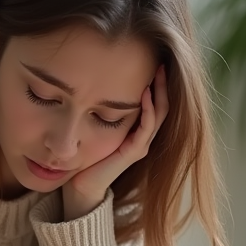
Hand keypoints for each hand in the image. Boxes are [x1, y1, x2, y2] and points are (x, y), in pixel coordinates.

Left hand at [62, 64, 169, 219]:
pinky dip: (148, 110)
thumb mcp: (96, 127)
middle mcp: (143, 137)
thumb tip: (96, 81)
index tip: (154, 60)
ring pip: (159, 115)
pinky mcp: (134, 153)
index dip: (158, 83)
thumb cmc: (87, 157)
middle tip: (162, 61)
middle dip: (163, 83)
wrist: (82, 186)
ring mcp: (140, 145)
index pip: (155, 102)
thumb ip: (102, 109)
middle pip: (162, 105)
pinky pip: (146, 128)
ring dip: (159, 93)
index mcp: (137, 131)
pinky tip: (145, 94)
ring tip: (158, 72)